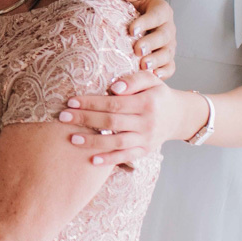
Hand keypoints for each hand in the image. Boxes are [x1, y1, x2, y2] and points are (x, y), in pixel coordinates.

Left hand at [56, 68, 201, 165]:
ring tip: (72, 138)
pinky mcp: (145, 151)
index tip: (71, 101)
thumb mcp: (151, 79)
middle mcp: (147, 123)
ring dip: (93, 142)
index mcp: (146, 103)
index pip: (113, 103)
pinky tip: (92, 160)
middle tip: (62, 117)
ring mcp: (146, 139)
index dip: (91, 103)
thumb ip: (133, 79)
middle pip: (111, 122)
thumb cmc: (157, 94)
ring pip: (117, 142)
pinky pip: (126, 157)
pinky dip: (109, 160)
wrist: (178, 115)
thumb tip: (114, 87)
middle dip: (85, 119)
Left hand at [121, 0, 175, 78]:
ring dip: (157, 60)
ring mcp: (169, 45)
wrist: (136, 17)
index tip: (132, 29)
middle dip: (151, 44)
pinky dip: (164, 72)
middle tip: (138, 50)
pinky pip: (170, 67)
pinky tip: (153, 76)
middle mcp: (168, 28)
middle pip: (164, 37)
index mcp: (161, 10)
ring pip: (168, 53)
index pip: (157, 15)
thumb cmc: (134, 4)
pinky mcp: (167, 59)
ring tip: (144, 65)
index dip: (146, 22)